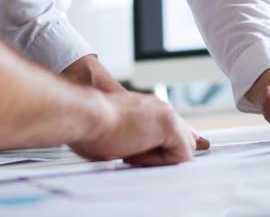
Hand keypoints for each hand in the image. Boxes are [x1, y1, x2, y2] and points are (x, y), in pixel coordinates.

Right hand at [70, 92, 198, 166]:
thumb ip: (129, 142)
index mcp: (146, 109)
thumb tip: (129, 155)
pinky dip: (160, 161)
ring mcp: (166, 114)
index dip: (175, 143)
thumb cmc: (88, 128)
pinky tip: (137, 153)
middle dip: (167, 154)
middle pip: (184, 135)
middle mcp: (159, 108)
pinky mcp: (170, 125)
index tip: (173, 151)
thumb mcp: (112, 137)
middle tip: (134, 157)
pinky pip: (181, 155)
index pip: (173, 127)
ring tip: (130, 154)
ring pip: (182, 148)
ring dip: (158, 158)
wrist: (86, 116)